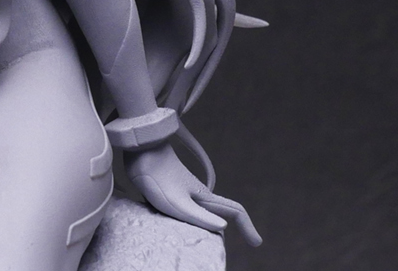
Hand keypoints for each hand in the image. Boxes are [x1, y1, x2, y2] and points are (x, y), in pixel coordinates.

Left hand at [125, 143, 260, 246]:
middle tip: (229, 247)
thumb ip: (199, 216)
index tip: (257, 243)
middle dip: (228, 230)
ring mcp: (184, 191)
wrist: (141, 149)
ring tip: (206, 242)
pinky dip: (189, 220)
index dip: (248, 227)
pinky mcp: (170, 189)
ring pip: (202, 212)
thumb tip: (224, 228)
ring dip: (208, 226)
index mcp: (205, 198)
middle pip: (220, 214)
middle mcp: (198, 194)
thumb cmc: (158, 177)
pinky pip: (186, 209)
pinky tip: (179, 226)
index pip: (234, 212)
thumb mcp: (178, 203)